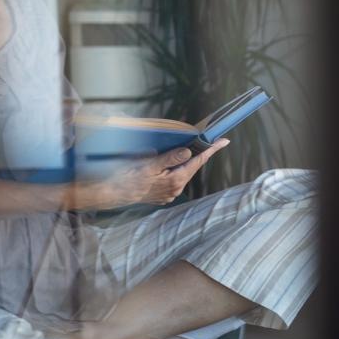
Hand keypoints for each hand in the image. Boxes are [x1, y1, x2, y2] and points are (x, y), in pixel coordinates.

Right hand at [88, 139, 228, 208]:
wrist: (114, 193)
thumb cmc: (129, 177)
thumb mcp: (150, 164)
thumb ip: (170, 158)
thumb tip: (188, 152)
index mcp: (175, 180)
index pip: (198, 160)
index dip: (211, 149)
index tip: (224, 141)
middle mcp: (176, 189)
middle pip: (192, 167)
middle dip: (199, 154)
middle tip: (210, 142)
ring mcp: (169, 194)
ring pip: (183, 174)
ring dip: (186, 163)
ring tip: (188, 151)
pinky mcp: (163, 196)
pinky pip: (174, 180)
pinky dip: (176, 171)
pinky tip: (171, 165)